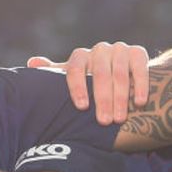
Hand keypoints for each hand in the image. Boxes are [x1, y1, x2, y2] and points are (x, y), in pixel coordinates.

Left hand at [27, 42, 148, 125]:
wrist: (123, 70)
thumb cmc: (91, 81)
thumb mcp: (73, 79)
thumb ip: (55, 74)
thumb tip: (31, 64)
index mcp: (80, 56)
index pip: (75, 69)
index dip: (78, 88)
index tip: (82, 108)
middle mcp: (99, 49)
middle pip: (100, 74)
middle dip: (102, 100)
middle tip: (104, 121)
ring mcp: (119, 49)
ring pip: (120, 73)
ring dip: (121, 97)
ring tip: (120, 118)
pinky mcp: (138, 52)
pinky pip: (140, 67)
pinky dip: (141, 85)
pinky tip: (140, 102)